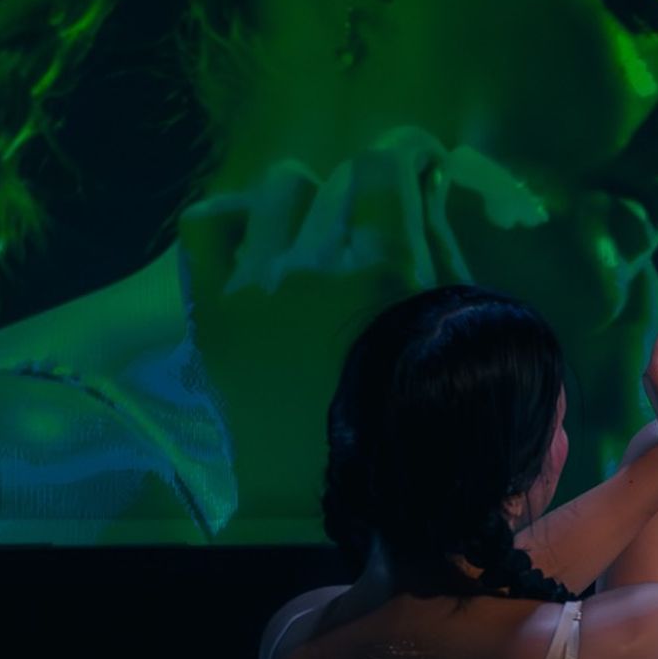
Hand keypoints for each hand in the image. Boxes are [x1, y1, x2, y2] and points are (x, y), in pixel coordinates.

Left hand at [187, 130, 543, 517]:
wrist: (331, 497)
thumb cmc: (408, 419)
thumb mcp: (447, 331)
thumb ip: (440, 247)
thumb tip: (428, 177)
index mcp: (387, 271)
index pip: (389, 162)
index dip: (405, 161)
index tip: (410, 175)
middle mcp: (318, 264)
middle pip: (341, 178)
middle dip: (362, 198)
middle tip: (366, 236)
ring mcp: (257, 283)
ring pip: (281, 187)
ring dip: (302, 205)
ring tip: (307, 242)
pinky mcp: (211, 305)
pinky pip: (209, 220)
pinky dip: (234, 223)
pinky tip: (255, 248)